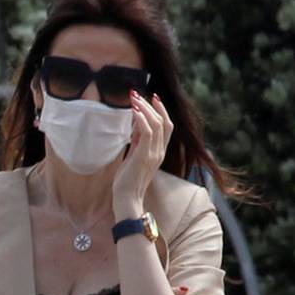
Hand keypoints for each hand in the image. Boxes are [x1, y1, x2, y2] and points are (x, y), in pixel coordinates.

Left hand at [113, 92, 172, 216]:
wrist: (127, 199)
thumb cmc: (127, 181)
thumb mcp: (133, 156)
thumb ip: (137, 142)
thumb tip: (137, 125)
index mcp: (159, 152)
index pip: (167, 126)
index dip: (161, 110)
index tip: (152, 97)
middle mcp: (160, 151)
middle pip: (164, 121)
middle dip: (151, 105)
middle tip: (137, 95)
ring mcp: (154, 154)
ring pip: (156, 124)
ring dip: (144, 109)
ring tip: (134, 99)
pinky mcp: (145, 156)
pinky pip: (148, 133)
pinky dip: (141, 119)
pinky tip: (134, 112)